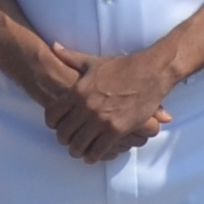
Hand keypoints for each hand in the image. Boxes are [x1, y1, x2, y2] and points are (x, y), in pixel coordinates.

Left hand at [26, 38, 179, 161]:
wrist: (151, 72)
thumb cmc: (122, 66)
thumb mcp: (93, 62)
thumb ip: (70, 57)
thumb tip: (53, 47)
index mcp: (77, 91)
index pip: (53, 115)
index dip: (52, 124)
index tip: (57, 127)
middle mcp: (86, 107)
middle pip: (64, 134)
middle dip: (64, 140)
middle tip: (68, 142)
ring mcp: (101, 120)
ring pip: (79, 145)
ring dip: (78, 151)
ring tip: (80, 151)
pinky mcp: (117, 129)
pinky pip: (98, 150)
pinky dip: (93, 156)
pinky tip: (93, 156)